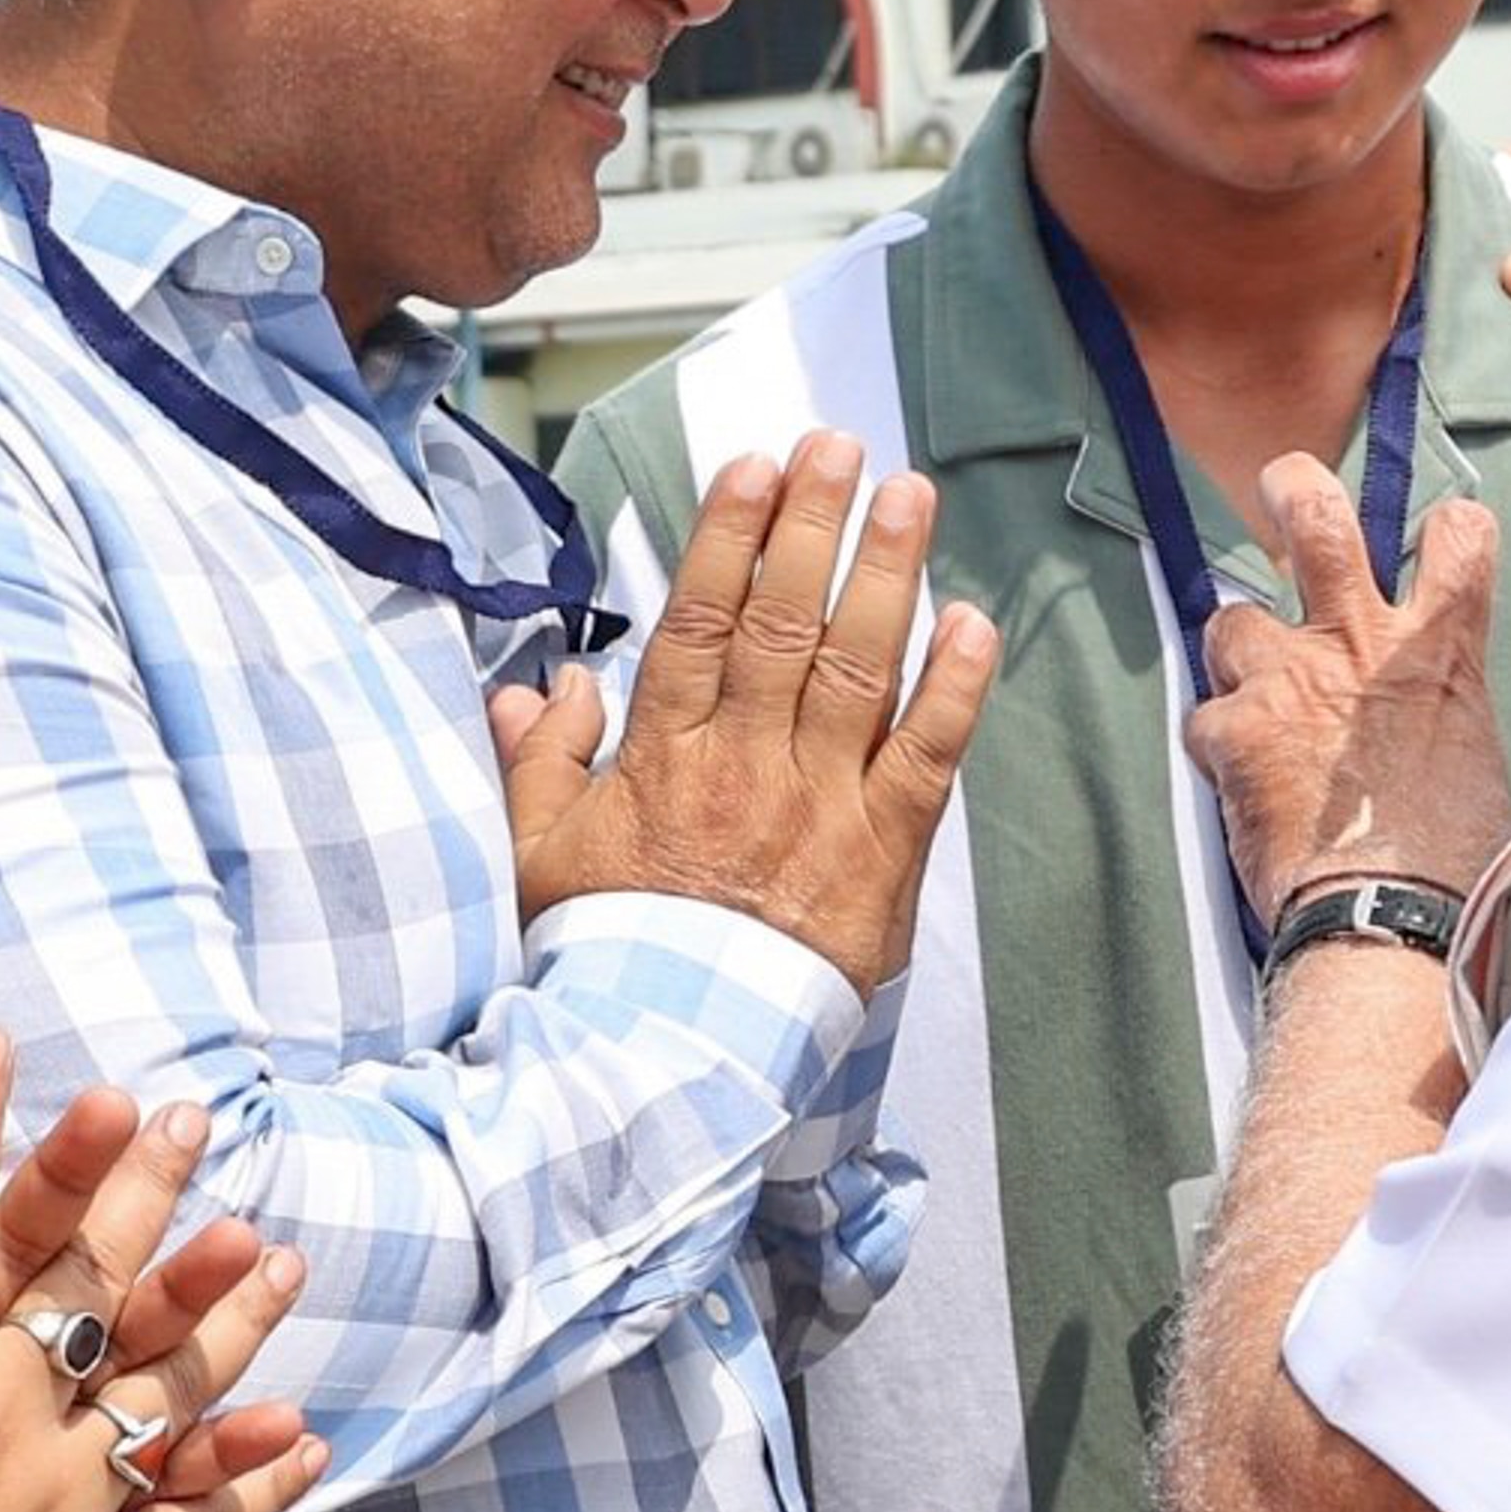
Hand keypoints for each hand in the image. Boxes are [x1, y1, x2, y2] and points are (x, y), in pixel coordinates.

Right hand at [486, 430, 997, 991]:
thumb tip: (540, 684)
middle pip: (784, 622)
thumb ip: (538, 763)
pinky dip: (954, 689)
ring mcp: (819, 806)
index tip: (754, 466)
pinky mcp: (882, 856)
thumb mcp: (537, 860)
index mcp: (664, 758)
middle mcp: (746, 765)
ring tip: (909, 494)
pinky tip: (972, 621)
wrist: (672, 1065)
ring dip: (887, 574)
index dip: (729, 535)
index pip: (700, 621)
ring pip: (857, 668)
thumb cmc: (606, 957)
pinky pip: (926, 757)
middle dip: (813, 525)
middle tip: (839, 446)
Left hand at [1182, 457, 1510, 921]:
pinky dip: (1218, 746)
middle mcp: (1360, 645)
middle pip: (1317, 519)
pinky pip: (1207, 717)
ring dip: (1237, 654)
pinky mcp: (1233, 730)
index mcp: (1438, 653)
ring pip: (1232, 620)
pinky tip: (1240, 786)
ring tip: (1255, 702)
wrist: (1390, 918)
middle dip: (1294, 487)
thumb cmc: (1448, 860)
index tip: (1437, 533)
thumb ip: (1437, 705)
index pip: (1461, 539)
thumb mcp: (1471, 757)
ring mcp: (1289, 680)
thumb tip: (1420, 715)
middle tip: (1284, 485)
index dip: (1448, 527)